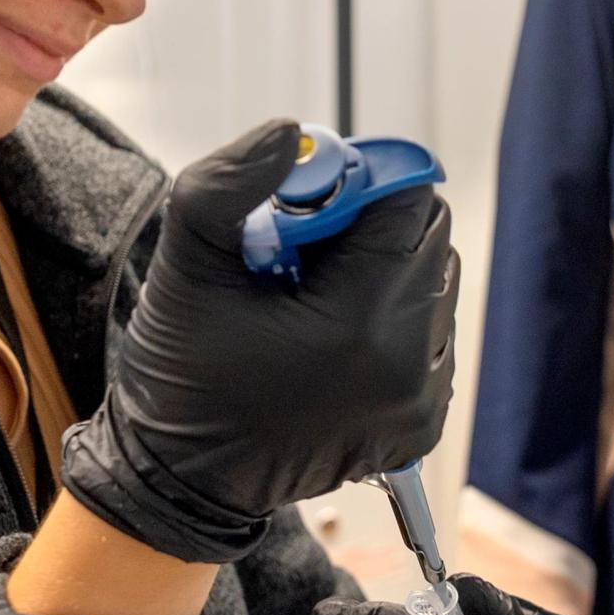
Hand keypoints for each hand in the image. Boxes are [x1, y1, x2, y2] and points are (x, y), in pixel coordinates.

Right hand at [65, 120, 455, 562]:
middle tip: (299, 255)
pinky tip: (327, 341)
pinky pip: (430, 338)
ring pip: (433, 286)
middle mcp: (407, 368)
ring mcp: (421, 403)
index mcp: (358, 326)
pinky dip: (389, 323)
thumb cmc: (180, 374)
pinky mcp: (422, 426)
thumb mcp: (185, 264)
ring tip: (308, 303)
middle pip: (428, 240)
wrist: (184, 480)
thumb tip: (294, 134)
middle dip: (370, 228)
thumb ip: (229, 183)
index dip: (358, 186)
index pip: (409, 203)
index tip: (302, 207)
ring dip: (382, 274)